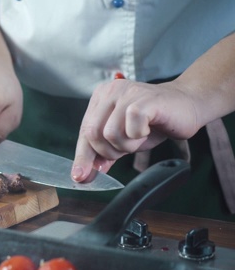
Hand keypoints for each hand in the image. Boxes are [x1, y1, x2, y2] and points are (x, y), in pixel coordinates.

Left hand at [72, 79, 199, 181]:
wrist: (188, 105)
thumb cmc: (154, 122)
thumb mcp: (123, 139)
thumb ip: (102, 153)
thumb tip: (84, 175)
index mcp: (100, 98)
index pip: (84, 131)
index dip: (83, 157)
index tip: (81, 177)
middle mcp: (110, 92)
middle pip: (92, 133)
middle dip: (108, 151)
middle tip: (127, 148)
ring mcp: (127, 94)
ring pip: (110, 134)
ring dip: (127, 145)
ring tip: (140, 136)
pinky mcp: (144, 100)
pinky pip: (130, 128)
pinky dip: (139, 136)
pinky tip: (148, 129)